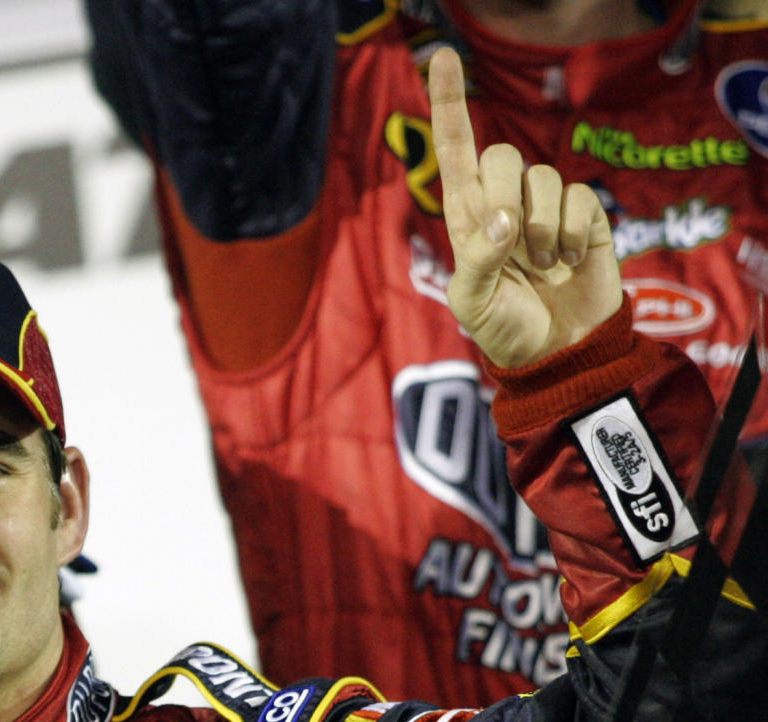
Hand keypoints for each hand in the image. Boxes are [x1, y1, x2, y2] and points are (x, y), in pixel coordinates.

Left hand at [427, 47, 622, 367]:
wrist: (557, 355)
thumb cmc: (505, 329)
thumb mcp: (473, 303)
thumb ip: (478, 260)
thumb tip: (503, 218)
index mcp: (467, 217)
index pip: (454, 150)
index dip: (448, 104)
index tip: (442, 57)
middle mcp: (504, 203)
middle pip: (501, 155)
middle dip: (505, 196)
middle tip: (512, 246)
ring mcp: (547, 208)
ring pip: (543, 178)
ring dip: (541, 228)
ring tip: (542, 264)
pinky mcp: (587, 217)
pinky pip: (580, 199)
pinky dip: (574, 234)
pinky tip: (571, 261)